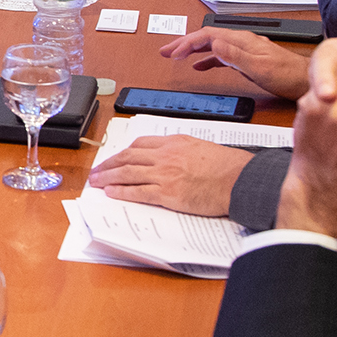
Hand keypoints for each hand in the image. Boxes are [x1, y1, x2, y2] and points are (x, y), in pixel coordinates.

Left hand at [89, 136, 254, 216]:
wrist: (241, 180)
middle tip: (96, 170)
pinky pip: (138, 192)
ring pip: (127, 173)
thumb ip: (182, 150)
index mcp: (174, 142)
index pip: (140, 144)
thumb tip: (172, 157)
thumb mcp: (201, 147)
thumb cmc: (228, 166)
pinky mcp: (168, 194)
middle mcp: (166, 156)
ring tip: (96, 182)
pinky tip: (111, 193)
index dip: (123, 152)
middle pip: (128, 157)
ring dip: (108, 177)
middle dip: (108, 164)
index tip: (115, 157)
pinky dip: (122, 192)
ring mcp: (165, 174)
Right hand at [161, 27, 308, 100]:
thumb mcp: (259, 67)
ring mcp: (244, 50)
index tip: (173, 53)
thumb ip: (235, 56)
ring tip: (176, 55)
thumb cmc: (288, 75)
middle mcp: (242, 42)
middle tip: (165, 51)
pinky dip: (206, 59)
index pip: (208, 36)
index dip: (187, 43)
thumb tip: (213, 45)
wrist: (307, 81)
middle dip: (184, 43)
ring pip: (212, 45)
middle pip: (207, 38)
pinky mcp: (247, 59)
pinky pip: (220, 55)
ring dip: (192, 50)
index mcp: (242, 40)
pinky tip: (200, 66)